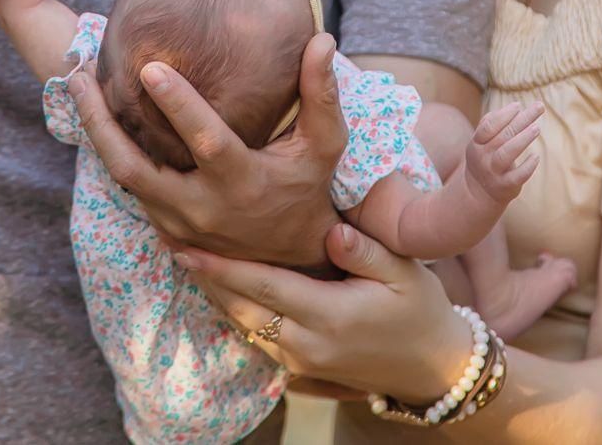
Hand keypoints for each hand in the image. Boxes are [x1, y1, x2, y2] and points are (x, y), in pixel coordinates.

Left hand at [69, 32, 346, 266]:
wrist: (292, 259)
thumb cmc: (308, 188)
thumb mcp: (324, 146)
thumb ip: (321, 94)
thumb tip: (322, 39)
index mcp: (242, 183)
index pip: (205, 142)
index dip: (178, 106)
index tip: (150, 68)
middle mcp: (203, 208)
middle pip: (134, 168)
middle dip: (101, 123)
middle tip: (79, 76)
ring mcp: (178, 224)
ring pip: (123, 178)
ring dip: (96, 133)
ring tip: (79, 87)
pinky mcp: (165, 229)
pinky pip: (128, 188)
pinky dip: (108, 151)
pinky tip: (98, 116)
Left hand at [175, 222, 475, 404]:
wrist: (431, 368)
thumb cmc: (419, 310)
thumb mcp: (403, 272)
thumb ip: (365, 251)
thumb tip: (332, 232)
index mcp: (328, 316)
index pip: (263, 286)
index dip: (222, 267)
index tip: (186, 246)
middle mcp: (305, 344)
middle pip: (240, 308)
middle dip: (204, 277)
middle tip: (170, 241)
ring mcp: (299, 361)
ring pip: (242, 325)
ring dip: (213, 294)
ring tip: (184, 258)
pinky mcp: (298, 368)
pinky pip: (253, 338)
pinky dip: (231, 311)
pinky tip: (217, 287)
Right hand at [462, 100, 544, 204]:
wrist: (478, 193)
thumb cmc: (485, 158)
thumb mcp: (481, 142)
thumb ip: (492, 124)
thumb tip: (514, 108)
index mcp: (477, 143)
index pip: (489, 126)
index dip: (503, 115)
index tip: (518, 105)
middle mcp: (483, 157)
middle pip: (503, 136)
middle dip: (522, 120)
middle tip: (539, 107)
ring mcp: (493, 172)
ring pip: (506, 154)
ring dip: (522, 139)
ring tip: (537, 128)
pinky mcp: (505, 186)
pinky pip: (517, 176)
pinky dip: (527, 166)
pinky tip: (536, 157)